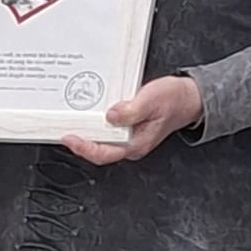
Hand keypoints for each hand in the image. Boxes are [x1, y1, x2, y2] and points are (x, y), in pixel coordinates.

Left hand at [61, 75, 202, 166]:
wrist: (189, 98)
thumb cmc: (175, 100)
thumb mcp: (152, 100)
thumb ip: (131, 111)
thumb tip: (111, 116)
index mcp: (136, 144)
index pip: (104, 153)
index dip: (84, 148)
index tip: (69, 138)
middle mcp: (131, 144)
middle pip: (99, 149)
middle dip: (80, 142)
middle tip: (62, 130)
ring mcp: (129, 137)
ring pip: (102, 140)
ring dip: (87, 132)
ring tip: (71, 123)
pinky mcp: (128, 128)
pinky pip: (108, 130)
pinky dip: (96, 124)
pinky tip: (89, 115)